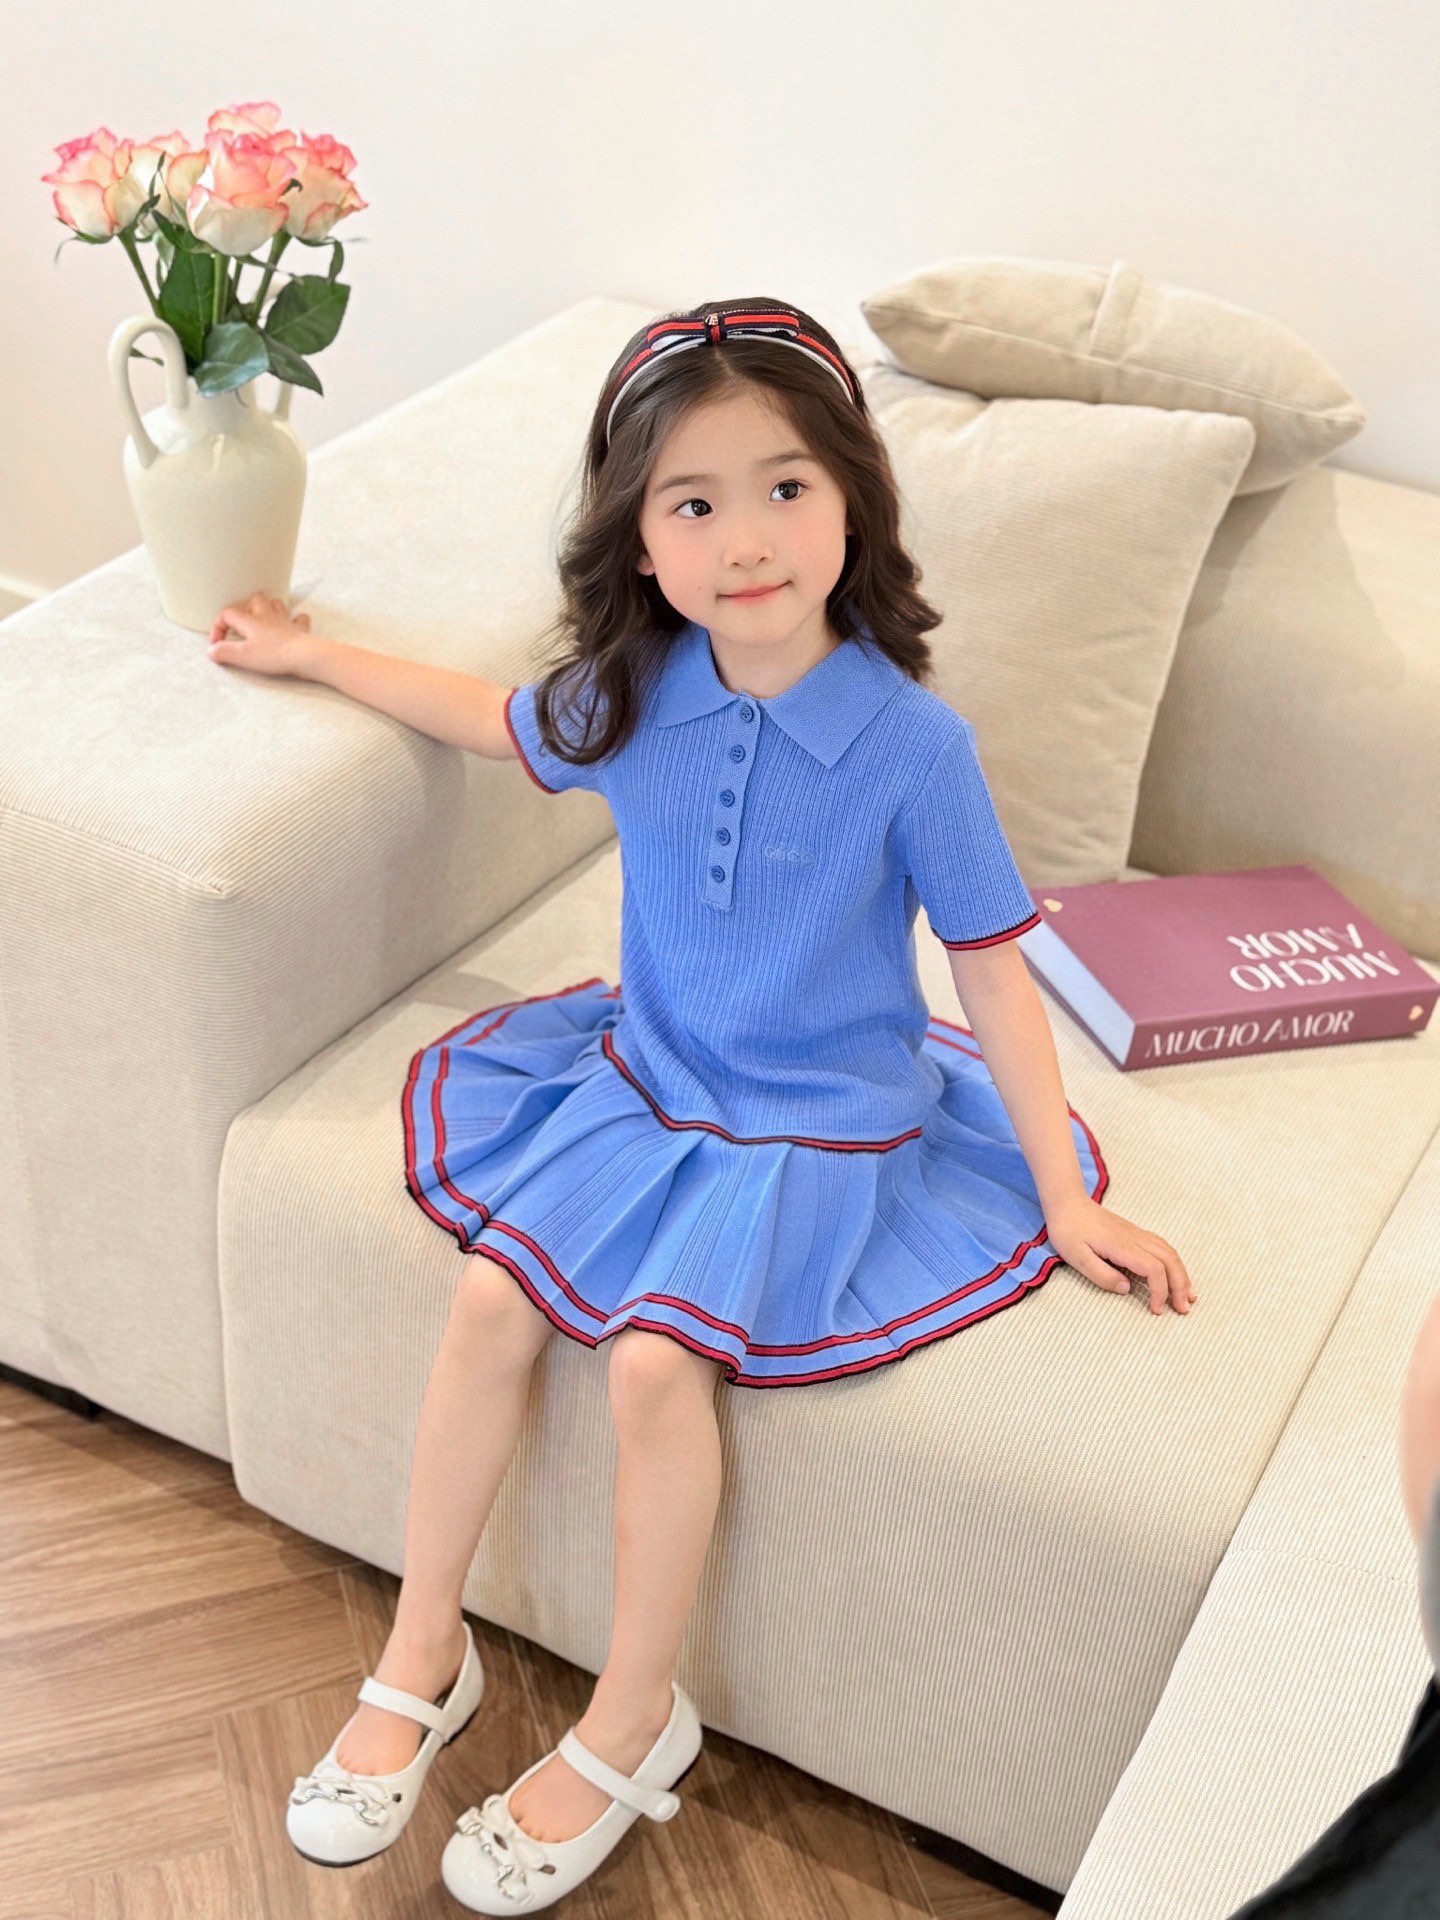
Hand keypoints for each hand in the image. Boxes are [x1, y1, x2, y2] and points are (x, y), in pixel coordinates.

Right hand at [208, 592, 314, 676]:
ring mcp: (285, 622)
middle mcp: (267, 616)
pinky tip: (292, 625)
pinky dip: (295, 620)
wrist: (304, 656)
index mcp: (250, 620)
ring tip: (264, 620)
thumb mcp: (242, 656)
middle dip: (246, 608)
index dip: (218, 626)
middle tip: (242, 624)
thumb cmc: (273, 655)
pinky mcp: (300, 631)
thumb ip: (224, 652)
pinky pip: (299, 619)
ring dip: (269, 609)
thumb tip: (211, 650)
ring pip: (277, 604)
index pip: (227, 613)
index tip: (218, 644)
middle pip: (255, 598)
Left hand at [1043, 1193, 1195, 1315]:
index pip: (1153, 1268)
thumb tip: (1127, 1289)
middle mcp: (1134, 1238)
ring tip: (1188, 1295)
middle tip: (1184, 1309)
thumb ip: (1102, 1275)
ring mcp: (1136, 1233)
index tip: (1156, 1309)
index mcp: (1121, 1245)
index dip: (1161, 1291)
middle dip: (1181, 1285)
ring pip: (1169, 1252)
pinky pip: (1162, 1247)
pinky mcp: (1134, 1233)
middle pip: (1169, 1260)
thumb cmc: (1068, 1231)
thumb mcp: (1076, 1257)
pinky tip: (1175, 1274)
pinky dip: (1173, 1263)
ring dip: (1181, 1274)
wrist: (1067, 1203)